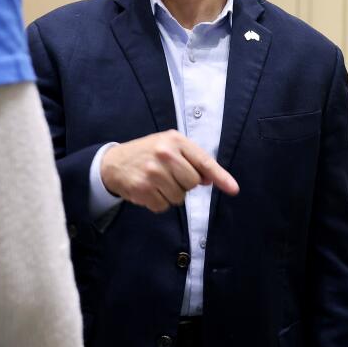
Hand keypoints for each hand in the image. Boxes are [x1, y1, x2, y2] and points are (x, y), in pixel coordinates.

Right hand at [100, 130, 238, 212]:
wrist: (113, 163)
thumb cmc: (148, 154)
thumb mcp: (169, 146)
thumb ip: (192, 160)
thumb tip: (209, 180)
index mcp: (175, 140)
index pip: (203, 161)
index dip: (220, 177)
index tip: (233, 189)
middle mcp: (165, 154)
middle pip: (192, 183)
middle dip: (183, 184)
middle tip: (169, 175)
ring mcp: (153, 172)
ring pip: (179, 197)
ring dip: (170, 195)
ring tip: (157, 182)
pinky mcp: (143, 189)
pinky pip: (163, 206)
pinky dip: (158, 202)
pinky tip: (148, 190)